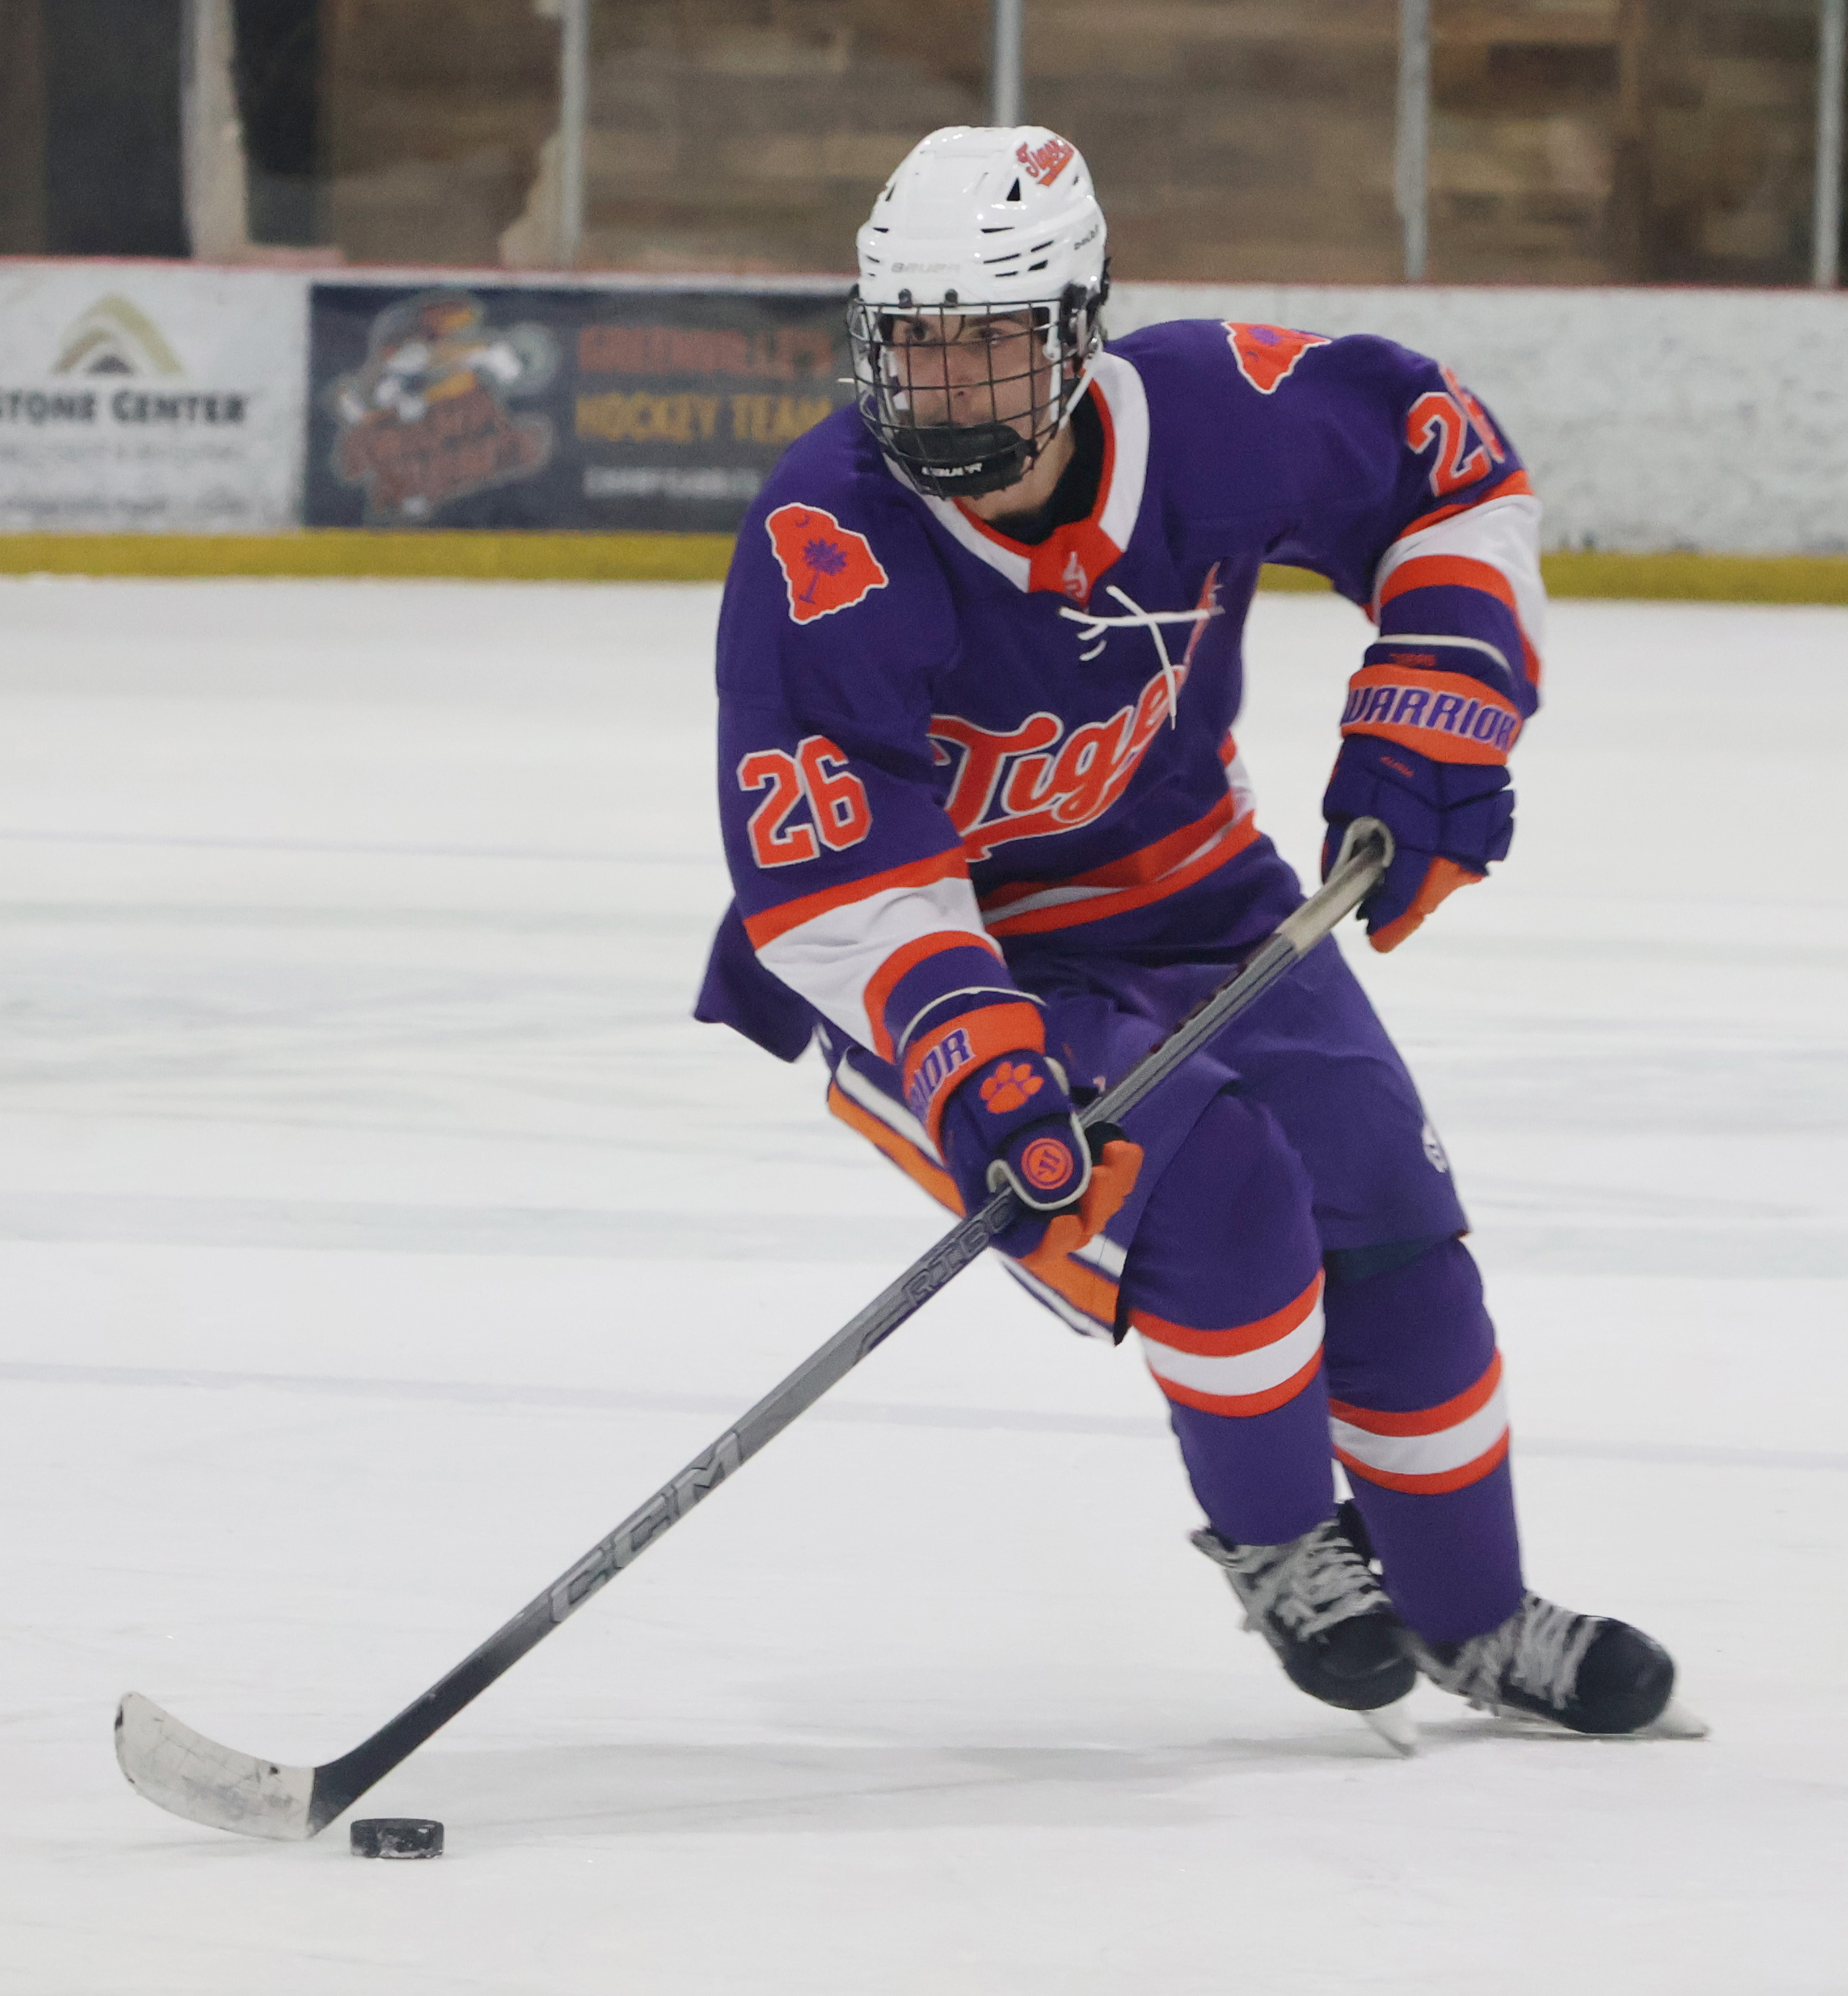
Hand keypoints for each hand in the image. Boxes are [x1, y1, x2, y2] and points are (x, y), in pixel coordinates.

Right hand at [939, 1050, 1141, 1258]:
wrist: (987, 1054)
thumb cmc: (986, 1087)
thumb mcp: (1006, 1117)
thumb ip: (1033, 1156)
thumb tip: (1068, 1198)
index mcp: (993, 1195)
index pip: (1020, 1240)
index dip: (1049, 1240)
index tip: (1069, 1221)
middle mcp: (1022, 1196)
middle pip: (1065, 1224)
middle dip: (1094, 1203)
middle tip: (1108, 1170)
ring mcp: (1048, 1177)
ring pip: (1088, 1201)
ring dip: (1111, 1183)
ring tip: (1119, 1149)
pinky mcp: (1069, 1157)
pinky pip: (1099, 1176)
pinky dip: (1114, 1165)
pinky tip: (1121, 1145)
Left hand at [1323, 736, 1511, 952]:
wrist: (1441, 693)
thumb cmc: (1384, 744)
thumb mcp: (1348, 791)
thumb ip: (1343, 840)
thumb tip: (1334, 878)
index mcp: (1412, 832)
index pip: (1404, 892)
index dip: (1392, 919)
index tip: (1378, 939)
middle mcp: (1454, 833)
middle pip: (1434, 887)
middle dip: (1410, 902)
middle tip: (1387, 913)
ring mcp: (1483, 820)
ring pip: (1461, 868)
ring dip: (1436, 876)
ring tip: (1411, 871)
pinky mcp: (1500, 805)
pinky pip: (1482, 843)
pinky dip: (1460, 850)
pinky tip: (1443, 842)